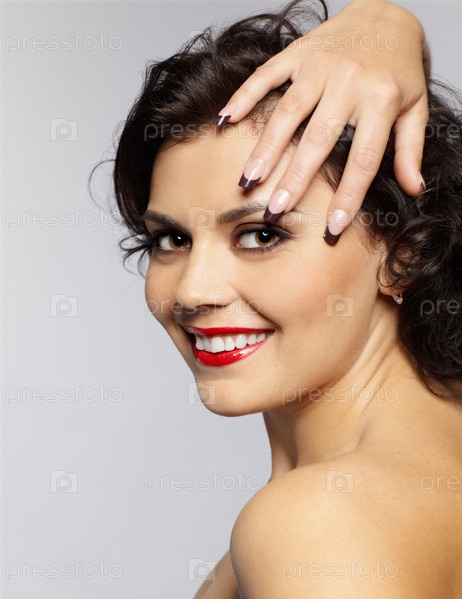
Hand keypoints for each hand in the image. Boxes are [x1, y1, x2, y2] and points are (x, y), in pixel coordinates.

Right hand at [216, 0, 428, 243]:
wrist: (386, 15)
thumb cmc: (399, 69)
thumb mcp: (415, 108)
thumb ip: (410, 150)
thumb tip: (413, 190)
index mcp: (381, 100)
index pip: (363, 158)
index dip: (348, 195)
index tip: (333, 227)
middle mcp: (350, 81)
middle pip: (319, 138)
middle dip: (296, 177)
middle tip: (277, 209)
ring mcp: (320, 64)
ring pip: (288, 110)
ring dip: (266, 146)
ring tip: (249, 179)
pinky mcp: (298, 52)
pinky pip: (267, 74)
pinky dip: (244, 96)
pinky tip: (227, 120)